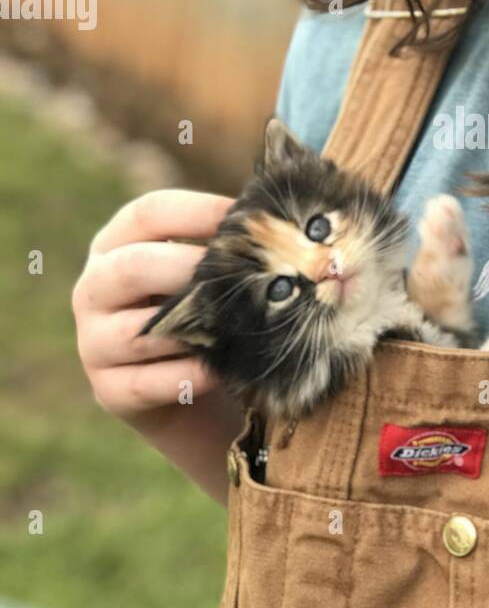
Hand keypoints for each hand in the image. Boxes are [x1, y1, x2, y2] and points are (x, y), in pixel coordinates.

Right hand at [72, 189, 235, 419]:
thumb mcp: (201, 276)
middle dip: (191, 268)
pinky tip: (222, 372)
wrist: (187, 395)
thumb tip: (275, 228)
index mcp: (114, 245)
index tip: (248, 219)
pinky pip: (148, 383)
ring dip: (194, 330)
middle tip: (243, 275)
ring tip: (240, 326)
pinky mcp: (108, 391)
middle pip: (132, 267)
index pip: (147, 214)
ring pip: (140, 332)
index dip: (198, 211)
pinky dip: (190, 376)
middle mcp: (93, 290)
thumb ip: (222, 250)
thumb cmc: (201, 316)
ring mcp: (93, 343)